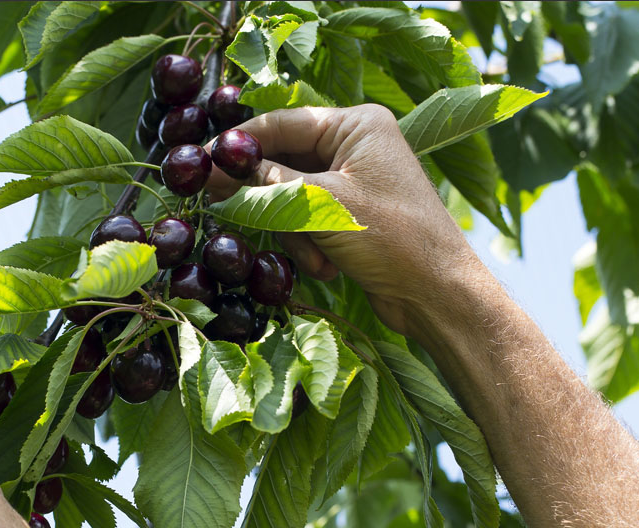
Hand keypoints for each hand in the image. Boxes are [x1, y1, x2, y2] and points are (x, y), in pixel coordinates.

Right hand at [205, 105, 486, 339]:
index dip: (239, 144)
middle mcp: (354, 147)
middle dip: (269, 198)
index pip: (282, 122)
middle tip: (230, 212)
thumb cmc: (392, 239)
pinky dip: (308, 245)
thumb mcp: (323, 206)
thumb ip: (266, 185)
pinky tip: (326, 267)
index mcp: (356, 125)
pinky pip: (306, 220)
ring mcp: (352, 182)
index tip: (201, 165)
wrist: (436, 294)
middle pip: (283, 161)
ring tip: (313, 255)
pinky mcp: (349, 217)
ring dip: (293, 231)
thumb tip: (214, 169)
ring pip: (290, 197)